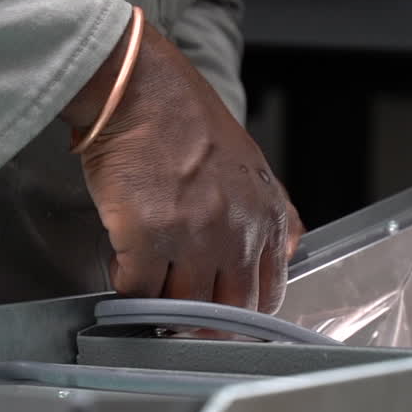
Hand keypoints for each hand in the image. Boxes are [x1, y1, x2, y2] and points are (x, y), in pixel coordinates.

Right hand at [63, 19, 298, 313]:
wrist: (141, 89)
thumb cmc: (186, 120)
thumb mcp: (251, 165)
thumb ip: (272, 213)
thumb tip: (286, 251)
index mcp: (264, 216)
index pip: (267, 294)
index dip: (241, 314)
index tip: (221, 316)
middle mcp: (236, 231)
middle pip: (226, 311)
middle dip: (202, 321)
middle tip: (179, 315)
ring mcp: (193, 237)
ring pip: (180, 305)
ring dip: (161, 299)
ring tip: (149, 276)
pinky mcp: (148, 237)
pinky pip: (138, 289)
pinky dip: (127, 283)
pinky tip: (124, 258)